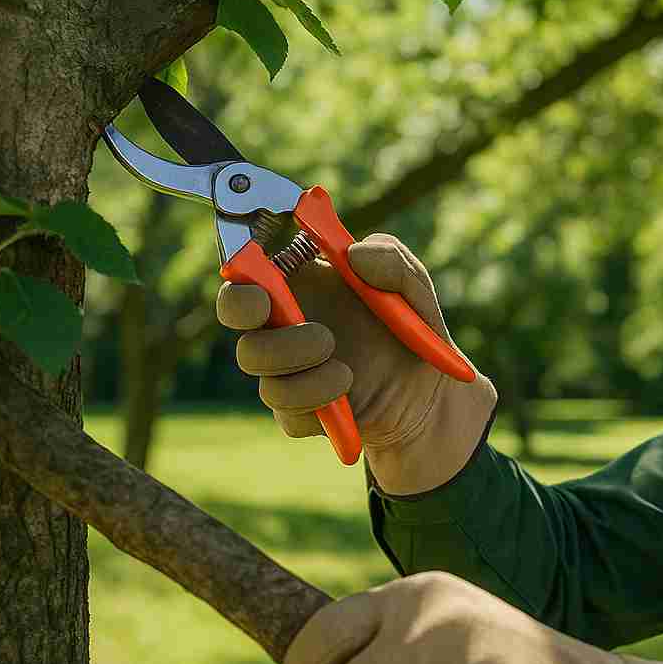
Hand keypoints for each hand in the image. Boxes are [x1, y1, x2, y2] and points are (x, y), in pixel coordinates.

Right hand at [216, 233, 496, 493]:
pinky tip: (347, 392)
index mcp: (302, 280)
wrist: (428, 391)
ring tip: (345, 370)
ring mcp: (283, 365)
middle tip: (295, 315)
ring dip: (297, 360)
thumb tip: (354, 254)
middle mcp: (282, 319)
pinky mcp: (294, 409)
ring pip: (253, 358)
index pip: (249, 264)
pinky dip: (314, 399)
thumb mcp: (414, 287)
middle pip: (234, 307)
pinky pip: (283, 407)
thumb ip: (393, 260)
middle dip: (249, 309)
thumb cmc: (410, 327)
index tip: (262, 272)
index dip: (242, 264)